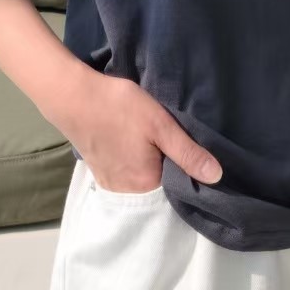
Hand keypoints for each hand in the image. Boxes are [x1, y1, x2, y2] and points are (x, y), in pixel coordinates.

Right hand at [66, 73, 223, 192]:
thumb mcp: (161, 125)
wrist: (72, 96)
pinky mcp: (99, 172)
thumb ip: (188, 153)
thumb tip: (217, 177)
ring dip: (152, 168)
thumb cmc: (119, 107)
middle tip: (177, 147)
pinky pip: (126, 177)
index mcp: (145, 185)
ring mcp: (110, 184)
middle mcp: (126, 193)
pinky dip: (136, 166)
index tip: (197, 159)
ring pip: (142, 182)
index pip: (178, 192)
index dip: (190, 177)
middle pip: (159, 189)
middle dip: (170, 172)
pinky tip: (139, 147)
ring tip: (159, 146)